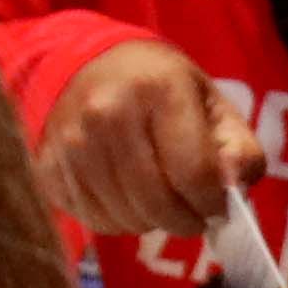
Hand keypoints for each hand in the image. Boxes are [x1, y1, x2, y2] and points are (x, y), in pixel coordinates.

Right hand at [39, 42, 252, 242]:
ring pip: (129, 219)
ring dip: (153, 221)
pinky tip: (127, 195)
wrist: (85, 65)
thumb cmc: (159, 88)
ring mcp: (73, 144)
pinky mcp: (49, 168)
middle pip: (160, 204)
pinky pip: (97, 221)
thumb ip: (238, 148)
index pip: (195, 174)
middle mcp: (107, 114)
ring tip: (159, 198)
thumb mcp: (211, 102)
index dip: (214, 203)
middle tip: (193, 213)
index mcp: (157, 89)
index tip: (218, 207)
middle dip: (187, 220)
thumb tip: (235, 188)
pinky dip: (121, 220)